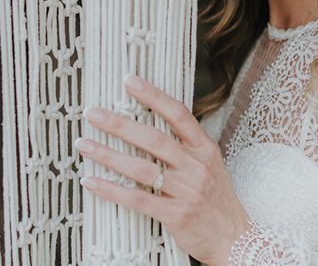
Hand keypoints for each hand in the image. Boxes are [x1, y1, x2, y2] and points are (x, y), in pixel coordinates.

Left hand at [77, 74, 250, 265]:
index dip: (153, 95)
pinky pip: (137, 199)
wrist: (233, 236)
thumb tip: (153, 122)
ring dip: (108, 155)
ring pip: (140, 168)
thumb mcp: (210, 163)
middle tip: (93, 113)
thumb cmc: (216, 197)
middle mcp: (196, 166)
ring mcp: (186, 190)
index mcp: (204, 148)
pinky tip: (91, 181)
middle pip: (153, 139)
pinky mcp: (175, 215)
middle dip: (119, 124)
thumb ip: (186, 145)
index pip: (178, 114)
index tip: (129, 81)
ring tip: (84, 144)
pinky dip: (111, 190)